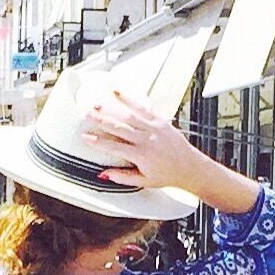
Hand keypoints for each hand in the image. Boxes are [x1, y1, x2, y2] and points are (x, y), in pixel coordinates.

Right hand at [77, 96, 207, 195]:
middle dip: (100, 120)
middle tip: (86, 114)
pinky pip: (142, 108)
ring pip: (128, 115)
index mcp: (141, 155)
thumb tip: (103, 174)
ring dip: (111, 109)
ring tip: (97, 104)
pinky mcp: (160, 121)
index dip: (97, 142)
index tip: (84, 137)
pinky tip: (117, 93)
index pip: (114, 147)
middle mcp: (146, 140)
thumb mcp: (143, 181)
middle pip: (119, 127)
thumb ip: (122, 177)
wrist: (190, 167)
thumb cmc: (167, 175)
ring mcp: (154, 128)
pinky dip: (129, 99)